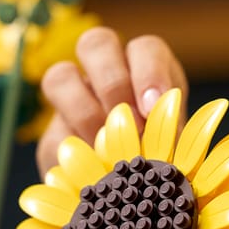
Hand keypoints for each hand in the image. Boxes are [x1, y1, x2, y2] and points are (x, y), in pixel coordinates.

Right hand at [36, 27, 186, 174]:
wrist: (128, 186)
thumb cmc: (162, 153)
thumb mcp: (175, 142)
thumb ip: (171, 135)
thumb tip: (171, 140)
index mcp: (143, 66)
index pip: (144, 48)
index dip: (149, 72)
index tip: (153, 107)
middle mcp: (104, 71)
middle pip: (95, 42)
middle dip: (112, 83)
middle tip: (130, 124)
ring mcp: (73, 98)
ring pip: (59, 77)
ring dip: (85, 113)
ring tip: (108, 148)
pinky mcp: (54, 135)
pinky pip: (53, 132)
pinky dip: (74, 152)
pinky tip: (93, 171)